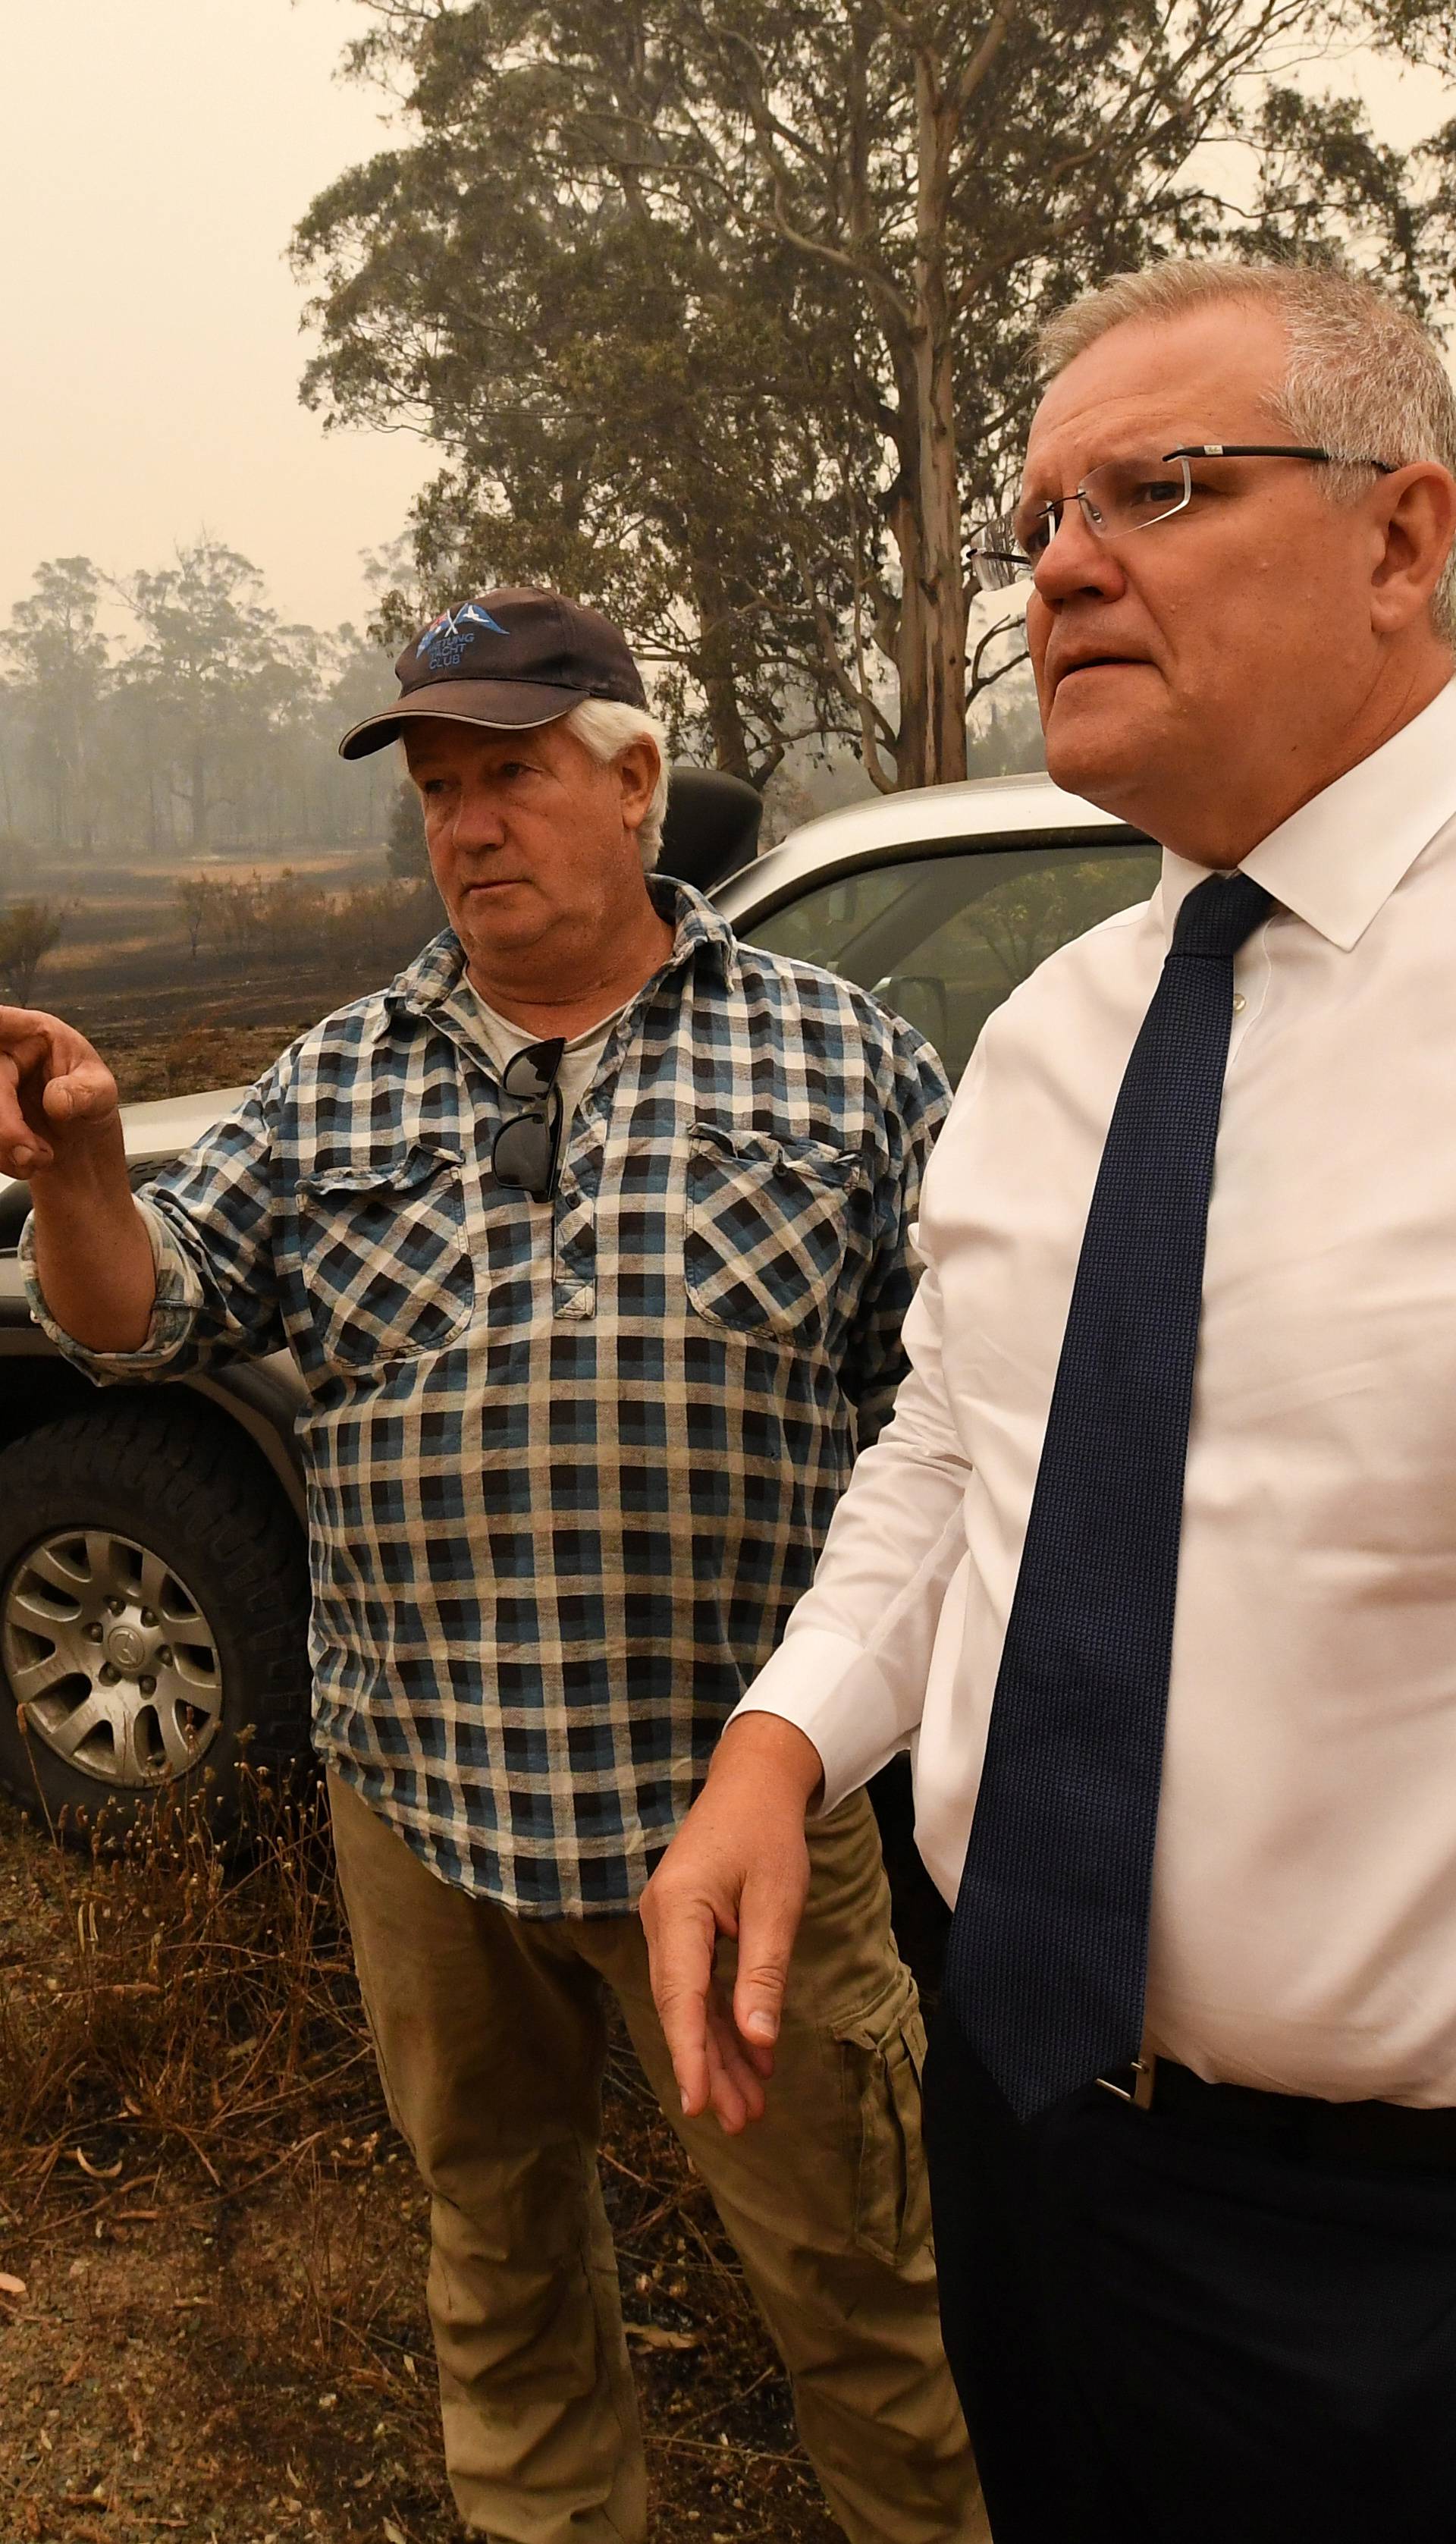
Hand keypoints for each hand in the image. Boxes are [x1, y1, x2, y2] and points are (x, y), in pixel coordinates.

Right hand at [0, 1007, 119, 1178]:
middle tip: (32, 1153)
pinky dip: (1, 1157)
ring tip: (40, 1158)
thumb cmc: (89, 1100)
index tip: (0, 1047)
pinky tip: (26, 1162)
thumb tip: (56, 1100)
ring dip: (3, 1146)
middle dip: (5, 1125)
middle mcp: (3, 1053)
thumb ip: (86, 1092)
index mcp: (31, 1032)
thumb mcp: (102, 1092)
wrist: (79, 1140)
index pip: (2, 1021)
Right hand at [640, 1714, 822, 2133]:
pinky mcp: (684, 1929)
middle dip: (710, 2068)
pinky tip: (752, 2056)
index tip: (698, 2104)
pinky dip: (725, 2021)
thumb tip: (758, 2039)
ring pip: (690, 2004)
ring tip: (749, 2105)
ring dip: (720, 2053)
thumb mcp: (776, 1901)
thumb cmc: (768, 1834)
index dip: (689, 2055)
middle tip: (740, 2122)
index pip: (679, 1996)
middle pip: (681, 2009)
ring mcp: (669, 1926)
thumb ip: (763, 1971)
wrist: (752, 1782)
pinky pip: (699, 1985)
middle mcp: (662, 1921)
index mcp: (678, 1909)